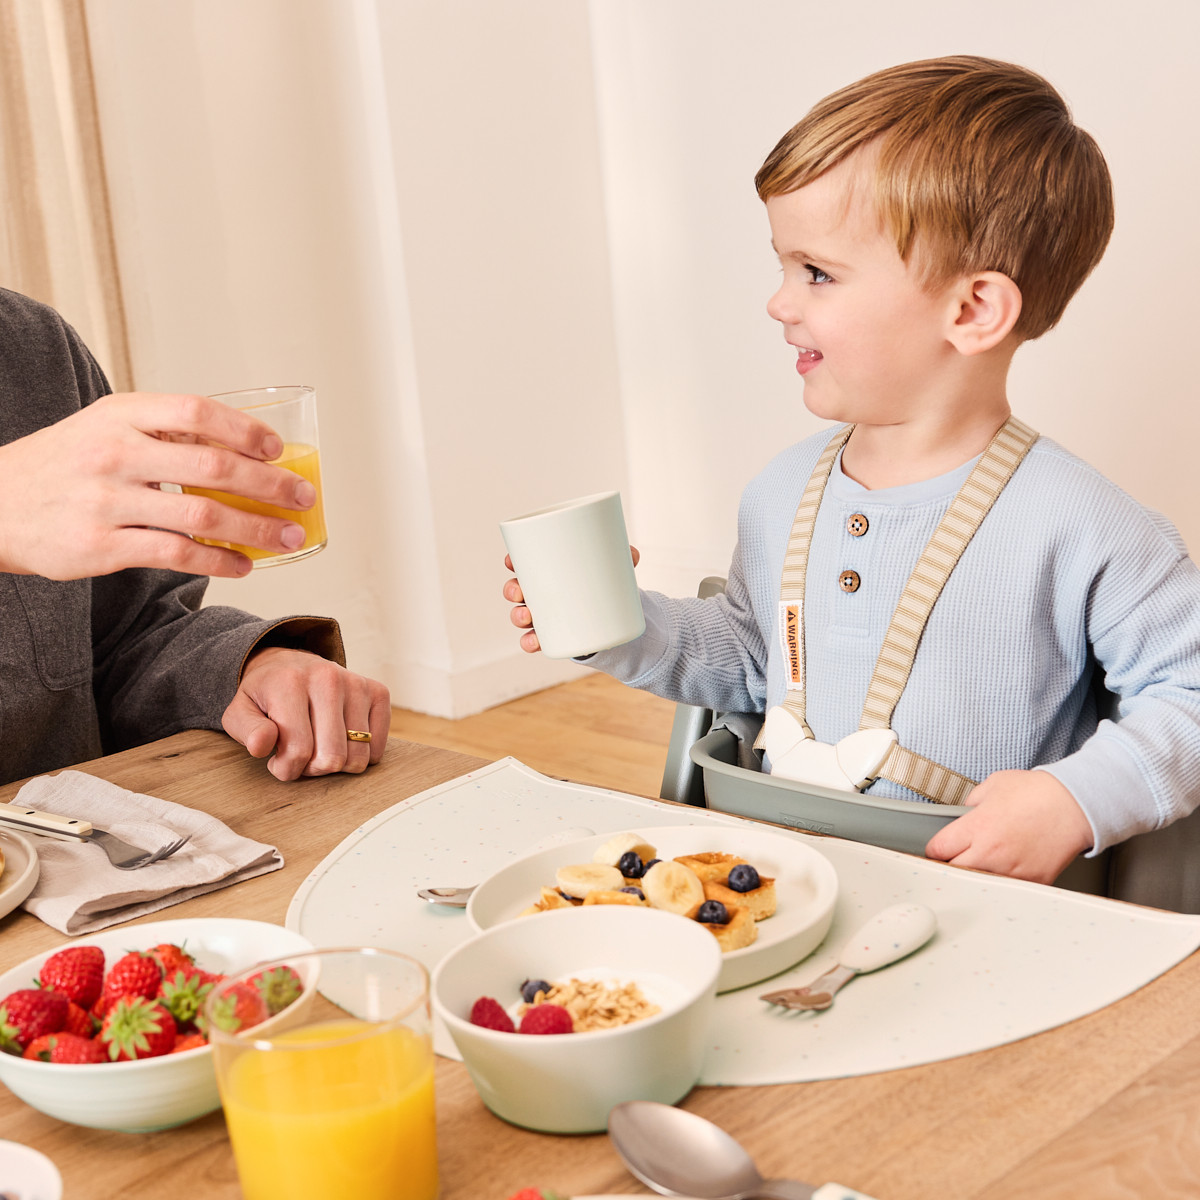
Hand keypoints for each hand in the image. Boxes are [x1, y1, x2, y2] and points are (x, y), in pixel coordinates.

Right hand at [0, 392, 318, 579]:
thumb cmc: (67, 463)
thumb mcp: (107, 427)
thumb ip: (165, 431)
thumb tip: (245, 448)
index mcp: (120, 413)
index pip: (196, 411)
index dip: (246, 430)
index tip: (279, 450)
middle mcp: (113, 452)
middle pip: (212, 466)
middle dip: (270, 485)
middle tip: (303, 498)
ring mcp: (106, 501)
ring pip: (202, 515)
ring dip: (256, 529)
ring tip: (288, 537)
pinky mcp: (101, 546)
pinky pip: (176, 554)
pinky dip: (219, 561)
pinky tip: (243, 564)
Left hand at [222, 647, 390, 780]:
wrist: (289, 664)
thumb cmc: (265, 696)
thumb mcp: (240, 713)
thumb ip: (248, 731)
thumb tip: (262, 745)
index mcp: (290, 683)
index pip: (298, 751)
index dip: (285, 769)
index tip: (277, 760)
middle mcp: (328, 679)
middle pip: (332, 758)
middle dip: (313, 769)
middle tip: (301, 755)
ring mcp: (357, 684)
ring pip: (358, 757)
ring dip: (337, 764)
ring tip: (320, 748)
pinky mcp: (378, 692)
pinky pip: (378, 747)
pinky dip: (361, 753)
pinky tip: (342, 740)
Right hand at [503, 546, 640, 652]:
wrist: (615, 618)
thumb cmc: (606, 586)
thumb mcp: (614, 570)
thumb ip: (624, 558)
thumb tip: (632, 554)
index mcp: (548, 573)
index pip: (522, 564)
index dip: (512, 562)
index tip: (511, 561)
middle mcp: (541, 594)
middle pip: (516, 589)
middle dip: (512, 590)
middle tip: (521, 591)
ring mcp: (544, 616)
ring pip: (520, 615)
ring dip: (517, 616)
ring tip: (527, 616)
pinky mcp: (552, 636)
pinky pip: (534, 640)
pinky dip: (529, 641)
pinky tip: (533, 642)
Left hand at [924, 768, 1093, 884]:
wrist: (1075, 805)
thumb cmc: (1037, 793)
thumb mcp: (993, 785)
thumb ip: (971, 802)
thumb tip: (963, 814)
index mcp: (977, 827)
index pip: (938, 849)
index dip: (935, 849)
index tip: (940, 848)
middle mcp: (991, 852)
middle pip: (953, 871)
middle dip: (950, 864)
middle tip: (956, 857)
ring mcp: (1011, 870)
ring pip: (978, 883)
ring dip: (975, 875)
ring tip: (982, 863)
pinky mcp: (1031, 881)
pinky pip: (1007, 888)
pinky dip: (1002, 881)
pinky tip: (1006, 868)